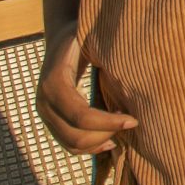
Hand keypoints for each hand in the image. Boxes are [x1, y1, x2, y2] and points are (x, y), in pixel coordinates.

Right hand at [37, 24, 135, 156]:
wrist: (60, 40)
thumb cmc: (82, 37)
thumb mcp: (91, 38)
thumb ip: (107, 50)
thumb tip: (140, 60)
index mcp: (54, 83)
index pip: (82, 116)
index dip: (109, 123)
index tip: (134, 119)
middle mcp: (44, 102)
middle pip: (77, 136)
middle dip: (107, 133)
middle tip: (130, 122)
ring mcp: (44, 115)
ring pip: (73, 145)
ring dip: (100, 141)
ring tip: (121, 127)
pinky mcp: (50, 122)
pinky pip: (69, 145)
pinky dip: (91, 147)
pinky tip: (110, 139)